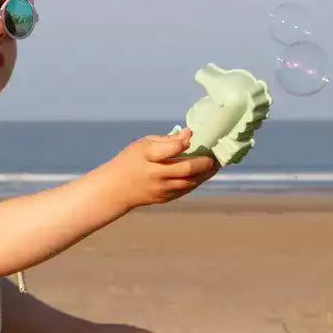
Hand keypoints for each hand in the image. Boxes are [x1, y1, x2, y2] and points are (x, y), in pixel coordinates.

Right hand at [100, 129, 218, 211]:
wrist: (117, 189)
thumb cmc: (131, 160)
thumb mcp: (143, 144)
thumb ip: (166, 140)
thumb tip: (189, 134)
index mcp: (147, 157)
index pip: (168, 150)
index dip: (182, 142)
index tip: (191, 134)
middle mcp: (155, 175)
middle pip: (186, 170)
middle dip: (204, 162)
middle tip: (215, 155)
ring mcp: (161, 189)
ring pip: (190, 182)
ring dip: (205, 173)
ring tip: (215, 164)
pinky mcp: (165, 198)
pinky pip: (186, 189)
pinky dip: (197, 181)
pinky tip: (204, 173)